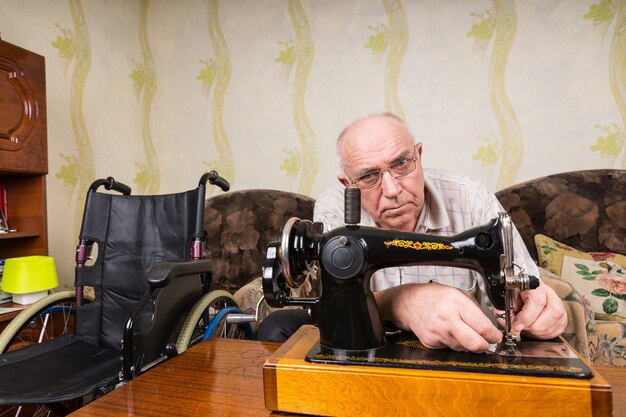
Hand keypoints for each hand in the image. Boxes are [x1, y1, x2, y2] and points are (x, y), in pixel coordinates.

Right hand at [375, 283, 501, 352]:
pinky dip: (453, 342)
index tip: (495, 336)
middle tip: (486, 340)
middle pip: (476, 344)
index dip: (494, 335)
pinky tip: (447, 331)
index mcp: (456, 303)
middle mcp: (446, 319)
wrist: (409, 303)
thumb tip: (491, 327)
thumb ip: (476, 309)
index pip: (483, 327)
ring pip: (464, 348)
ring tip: (459, 329)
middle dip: (485, 345)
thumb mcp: (458, 293)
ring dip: (467, 342)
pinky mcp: (431, 342)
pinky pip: (451, 348)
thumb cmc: (434, 296)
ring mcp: (438, 333)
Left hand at [499, 283, 566, 339]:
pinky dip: (544, 334)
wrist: (529, 294)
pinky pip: (556, 331)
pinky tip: (536, 328)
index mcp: (535, 287)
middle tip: (522, 326)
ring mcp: (559, 306)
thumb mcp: (507, 299)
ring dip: (538, 331)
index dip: (526, 317)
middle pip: (550, 314)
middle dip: (533, 326)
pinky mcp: (563, 318)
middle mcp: (551, 295)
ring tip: (528, 326)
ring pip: (554, 324)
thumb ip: (505, 310)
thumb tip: (506, 322)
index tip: (517, 326)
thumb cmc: (518, 296)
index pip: (537, 301)